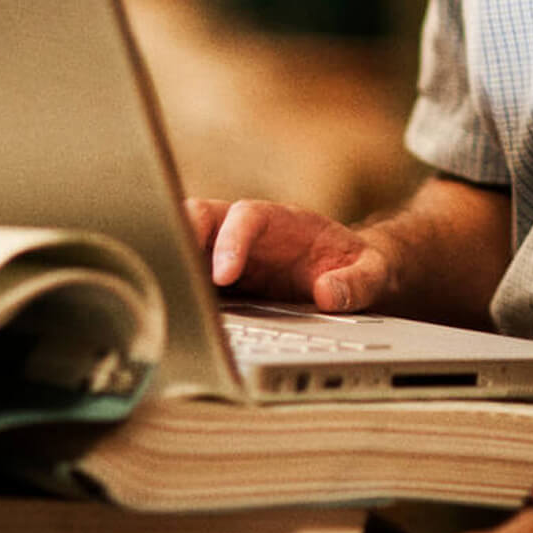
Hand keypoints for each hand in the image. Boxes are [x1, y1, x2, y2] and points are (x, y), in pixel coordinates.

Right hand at [183, 197, 396, 311]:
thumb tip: (329, 294)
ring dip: (170, 263)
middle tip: (171, 273)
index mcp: (280, 220)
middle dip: (181, 235)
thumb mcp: (372, 272)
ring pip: (185, 243)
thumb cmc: (355, 264)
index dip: (231, 241)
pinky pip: (188, 277)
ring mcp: (227, 251)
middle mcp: (246, 231)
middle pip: (201, 216)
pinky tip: (170, 316)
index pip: (245, 216)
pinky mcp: (218, 277)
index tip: (225, 275)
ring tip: (160, 297)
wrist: (348, 270)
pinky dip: (176, 290)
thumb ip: (357, 282)